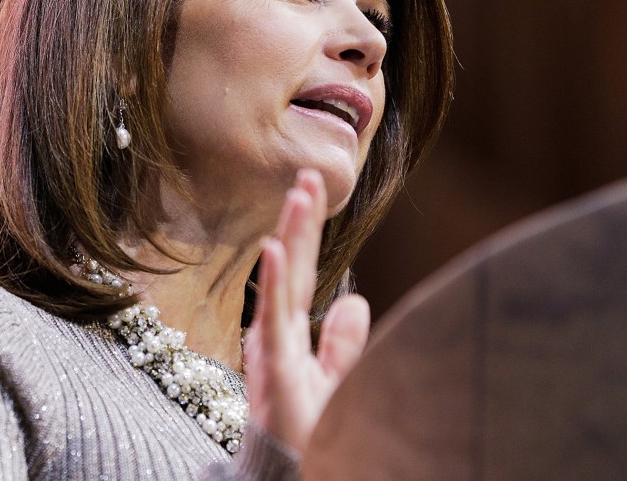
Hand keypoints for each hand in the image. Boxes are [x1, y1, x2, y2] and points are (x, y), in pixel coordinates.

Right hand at [244, 168, 370, 455]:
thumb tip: (355, 300)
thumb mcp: (334, 381)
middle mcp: (277, 334)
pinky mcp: (275, 372)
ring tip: (298, 197)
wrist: (295, 475)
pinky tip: (272, 249)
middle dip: (300, 222)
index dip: (306, 230)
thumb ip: (342, 343)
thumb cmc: (309, 433)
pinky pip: (273, 322)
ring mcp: (273, 351)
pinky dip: (271, 285)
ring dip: (289, 238)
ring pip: (282, 285)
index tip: (314, 187)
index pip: (300, 271)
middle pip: (290, 268)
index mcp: (290, 333)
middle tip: (308, 175)